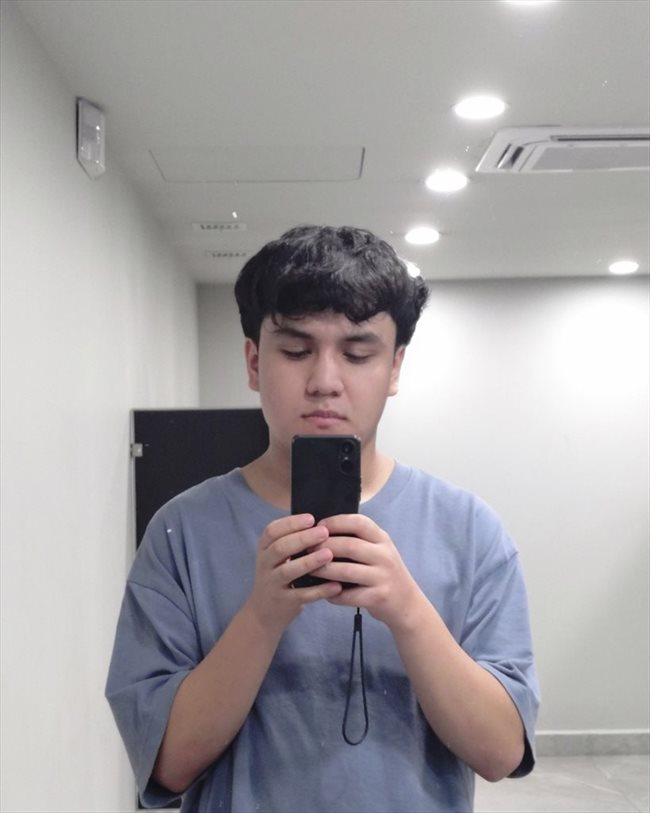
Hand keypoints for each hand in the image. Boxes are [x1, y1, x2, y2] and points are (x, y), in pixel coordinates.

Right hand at [245, 514, 342, 634]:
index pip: (272, 531)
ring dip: (309, 562)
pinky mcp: (283, 602)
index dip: (291, 523)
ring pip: (288, 571)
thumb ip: (293, 540)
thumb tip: (323, 524)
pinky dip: (319, 590)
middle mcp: (265, 564)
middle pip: (280, 548)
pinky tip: (336, 585)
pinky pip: (302, 595)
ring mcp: (272, 584)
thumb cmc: (278, 575)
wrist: (264, 611)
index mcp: (264, 548)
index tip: (311, 518)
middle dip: (303, 538)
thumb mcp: (277, 556)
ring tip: (328, 554)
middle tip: (324, 532)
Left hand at [311, 514, 422, 628]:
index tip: (318, 527)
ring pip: (346, 570)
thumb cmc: (384, 572)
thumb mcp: (378, 550)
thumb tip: (321, 531)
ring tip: (309, 569)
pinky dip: (333, 593)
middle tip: (307, 549)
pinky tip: (324, 592)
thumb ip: (358, 540)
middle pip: (349, 545)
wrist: (406, 602)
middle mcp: (385, 555)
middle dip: (324, 547)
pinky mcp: (378, 597)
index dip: (336, 522)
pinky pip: (349, 595)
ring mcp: (383, 577)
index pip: (358, 522)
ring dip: (323, 570)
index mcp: (382, 539)